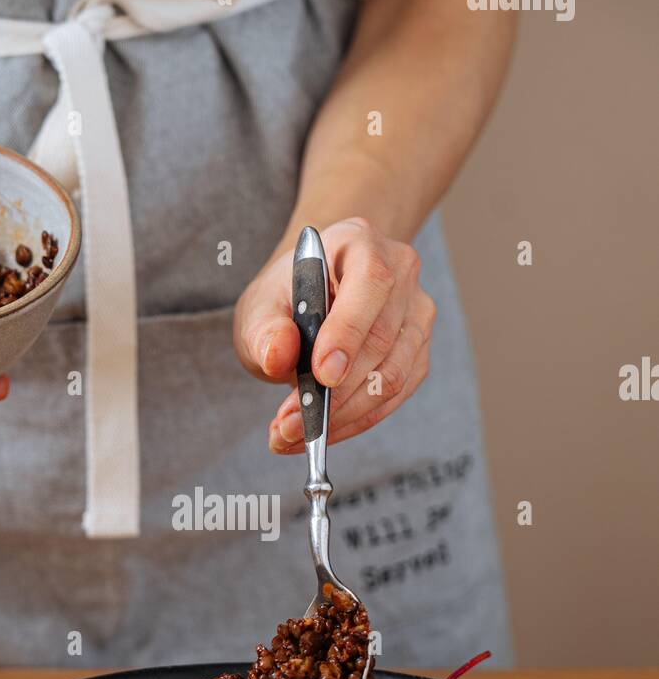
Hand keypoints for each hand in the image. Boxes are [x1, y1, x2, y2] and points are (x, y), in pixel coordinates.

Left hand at [233, 217, 434, 452]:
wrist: (308, 301)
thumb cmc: (287, 298)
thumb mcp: (261, 306)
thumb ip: (265, 330)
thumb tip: (278, 356)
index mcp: (360, 242)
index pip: (370, 283)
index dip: (348, 331)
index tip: (321, 375)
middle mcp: (401, 273)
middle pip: (383, 339)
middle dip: (335, 392)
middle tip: (288, 426)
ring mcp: (416, 315)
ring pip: (392, 376)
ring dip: (343, 415)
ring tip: (294, 436)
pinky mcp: (417, 353)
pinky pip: (393, 397)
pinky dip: (356, 421)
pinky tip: (320, 432)